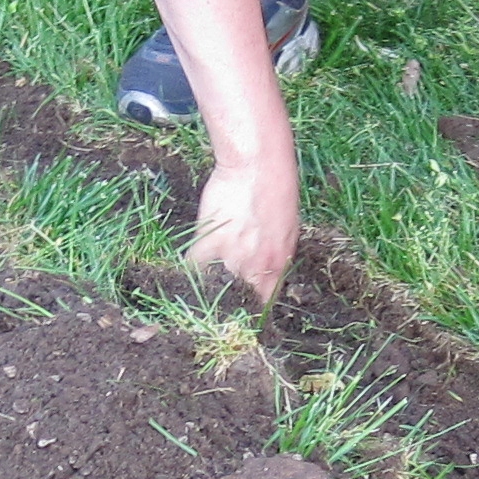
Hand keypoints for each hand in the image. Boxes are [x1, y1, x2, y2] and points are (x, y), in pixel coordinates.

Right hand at [186, 148, 301, 303]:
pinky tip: (190, 268)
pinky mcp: (209, 242)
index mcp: (278, 263)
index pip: (266, 300)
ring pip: (217, 286)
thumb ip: (279, 253)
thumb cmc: (278, 190)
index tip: (246, 311)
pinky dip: (191, 270)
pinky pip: (194, 267)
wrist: (258, 167)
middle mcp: (256, 266)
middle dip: (232, 301)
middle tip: (223, 297)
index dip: (255, 309)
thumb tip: (272, 269)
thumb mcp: (289, 228)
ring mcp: (231, 257)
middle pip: (240, 298)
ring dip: (211, 287)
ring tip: (205, 285)